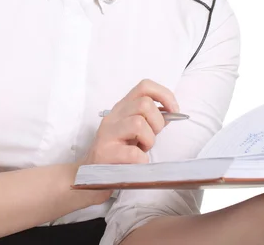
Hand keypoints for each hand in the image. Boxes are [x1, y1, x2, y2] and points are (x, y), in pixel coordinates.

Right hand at [76, 79, 178, 205]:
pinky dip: (141, 160)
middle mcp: (113, 116)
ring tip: (142, 150)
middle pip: (144, 104)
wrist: (89, 178)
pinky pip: (134, 153)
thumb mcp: (133, 131)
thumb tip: (171, 112)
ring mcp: (107, 134)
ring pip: (138, 124)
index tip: (174, 111)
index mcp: (123, 107)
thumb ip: (149, 119)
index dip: (164, 95)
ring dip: (149, 141)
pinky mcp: (105, 153)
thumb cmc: (117, 153)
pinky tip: (135, 164)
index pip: (144, 86)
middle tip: (151, 138)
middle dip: (157, 123)